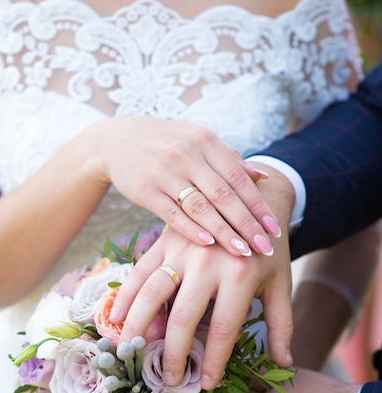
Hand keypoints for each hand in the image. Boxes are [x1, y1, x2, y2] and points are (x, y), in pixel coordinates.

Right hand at [90, 116, 280, 255]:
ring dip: (223, 231)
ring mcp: (165, 172)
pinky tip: (208, 245)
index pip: (239, 178)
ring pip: (200, 206)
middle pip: (224, 194)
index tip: (274, 228)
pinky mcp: (145, 190)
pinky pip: (172, 213)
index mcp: (206, 141)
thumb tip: (262, 176)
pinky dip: (191, 229)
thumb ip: (228, 160)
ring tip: (242, 252)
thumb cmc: (166, 144)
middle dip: (247, 223)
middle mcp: (188, 154)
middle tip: (265, 247)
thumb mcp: (198, 142)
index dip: (258, 205)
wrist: (117, 140)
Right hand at [112, 222, 292, 388]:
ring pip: (152, 293)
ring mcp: (183, 249)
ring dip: (139, 327)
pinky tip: (116, 318)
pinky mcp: (165, 241)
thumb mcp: (280, 284)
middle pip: (183, 317)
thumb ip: (281, 324)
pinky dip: (125, 295)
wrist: (254, 199)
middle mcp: (209, 261)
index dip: (213, 361)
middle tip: (168, 380)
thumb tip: (285, 363)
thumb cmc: (269, 251)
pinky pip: (140, 271)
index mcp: (241, 275)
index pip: (223, 329)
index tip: (204, 383)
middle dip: (172, 354)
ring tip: (131, 354)